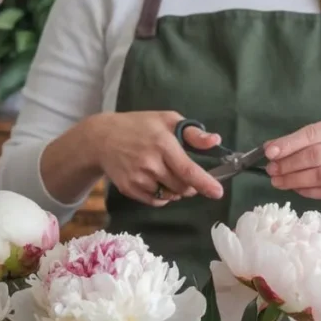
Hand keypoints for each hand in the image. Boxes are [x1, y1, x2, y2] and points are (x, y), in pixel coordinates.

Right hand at [77, 111, 223, 205]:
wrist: (102, 138)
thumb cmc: (139, 126)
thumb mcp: (167, 120)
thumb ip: (193, 133)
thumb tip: (215, 141)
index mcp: (163, 144)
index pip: (187, 170)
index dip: (204, 183)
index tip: (218, 192)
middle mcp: (150, 163)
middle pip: (182, 187)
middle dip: (191, 186)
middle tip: (187, 175)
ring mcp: (138, 178)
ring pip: (170, 196)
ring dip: (177, 191)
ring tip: (168, 174)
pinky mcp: (129, 189)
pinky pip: (156, 201)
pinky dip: (163, 196)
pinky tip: (156, 181)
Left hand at [264, 117, 320, 207]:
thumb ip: (298, 143)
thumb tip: (269, 148)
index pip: (313, 133)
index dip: (289, 144)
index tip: (270, 153)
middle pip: (316, 155)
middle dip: (289, 164)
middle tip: (272, 170)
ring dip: (295, 180)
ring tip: (279, 182)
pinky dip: (308, 191)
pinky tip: (296, 190)